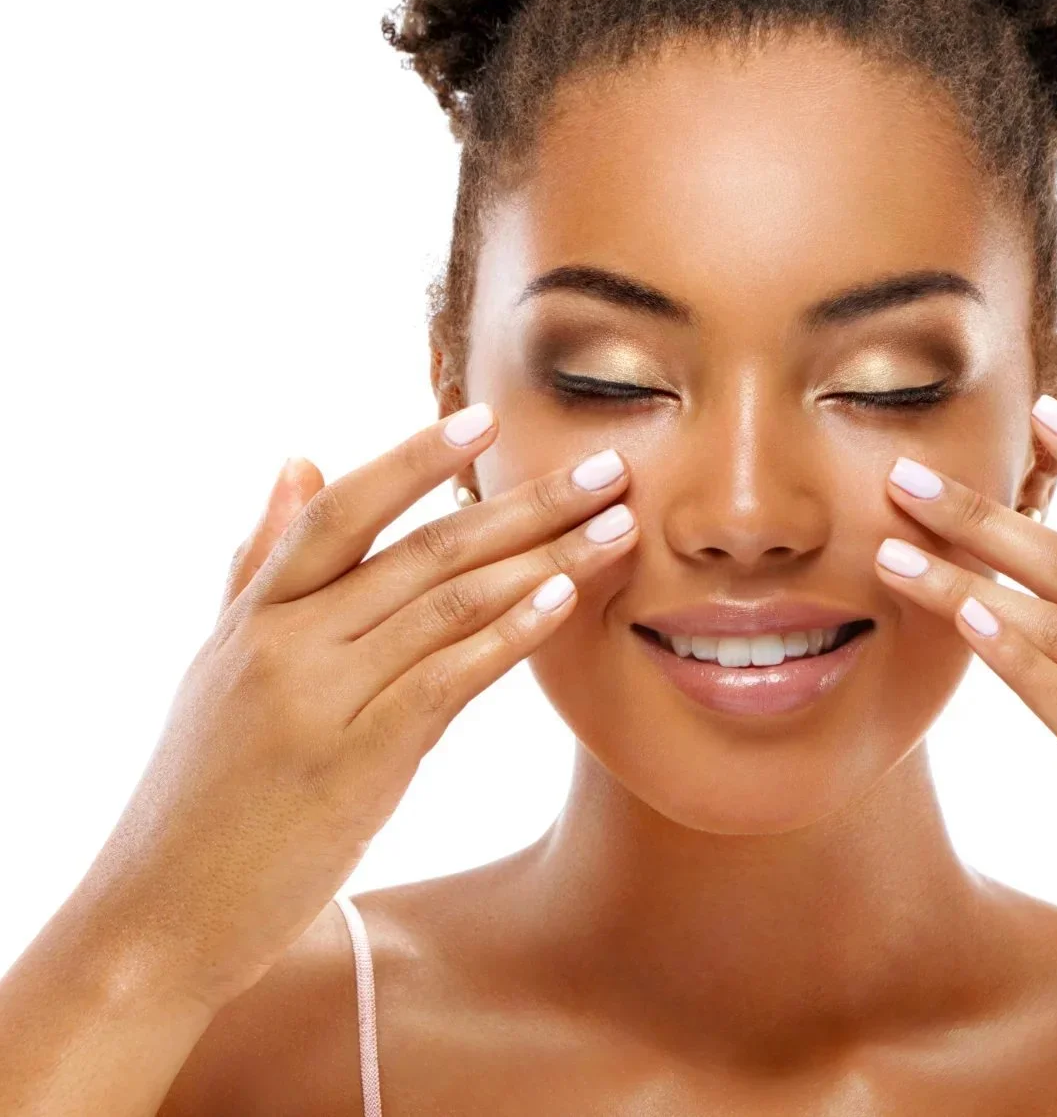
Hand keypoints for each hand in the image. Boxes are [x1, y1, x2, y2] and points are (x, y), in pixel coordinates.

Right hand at [80, 407, 638, 1013]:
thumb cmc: (199, 793)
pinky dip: (511, 632)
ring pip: (449, 602)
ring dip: (546, 557)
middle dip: (525, 502)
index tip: (488, 417)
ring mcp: (323, 698)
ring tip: (619, 525)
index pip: (344, 509)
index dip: (416, 458)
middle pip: (424, 548)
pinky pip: (449, 678)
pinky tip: (565, 597)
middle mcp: (288, 641)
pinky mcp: (359, 762)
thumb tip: (298, 457)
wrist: (153, 924)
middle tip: (608, 468)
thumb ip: (263, 561)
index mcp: (256, 614)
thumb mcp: (219, 664)